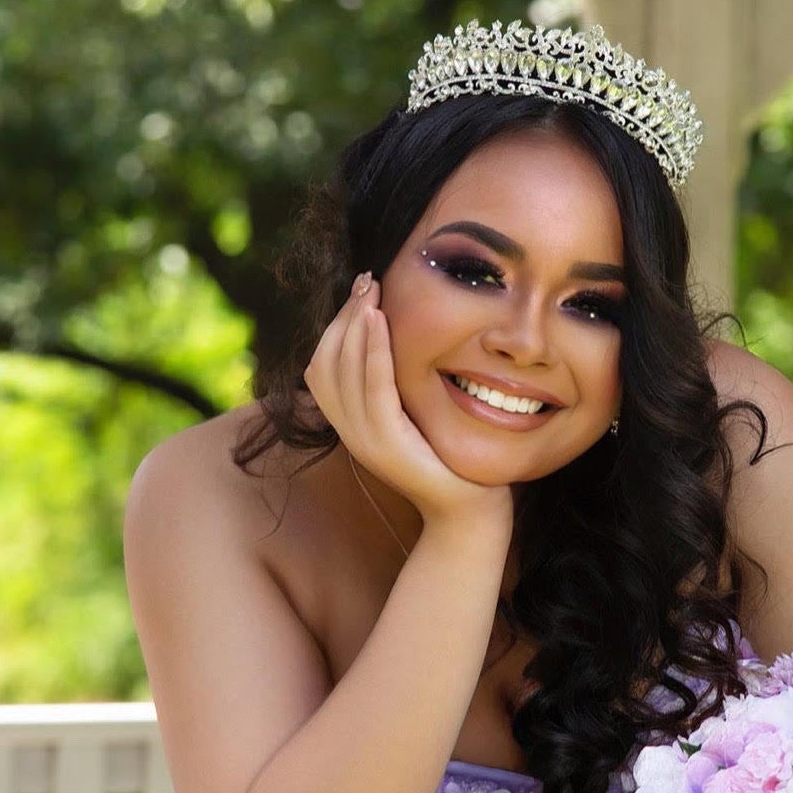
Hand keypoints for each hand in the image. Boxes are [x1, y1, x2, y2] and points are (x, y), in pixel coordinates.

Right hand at [303, 275, 513, 537]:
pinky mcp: (388, 445)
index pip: (322, 364)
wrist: (470, 512)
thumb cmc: (451, 458)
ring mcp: (365, 441)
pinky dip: (374, 352)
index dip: (337, 323)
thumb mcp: (416, 415)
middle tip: (368, 280)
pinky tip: (382, 322)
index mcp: (351, 424)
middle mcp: (349, 432)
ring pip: (343, 371)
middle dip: (344, 315)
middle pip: (325, 361)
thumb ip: (399, 385)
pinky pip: (373, 390)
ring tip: (371, 292)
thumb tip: (397, 336)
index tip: (362, 291)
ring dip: (355, 325)